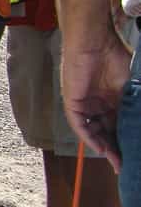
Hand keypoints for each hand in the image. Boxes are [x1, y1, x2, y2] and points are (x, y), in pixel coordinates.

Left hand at [61, 29, 131, 169]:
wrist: (94, 41)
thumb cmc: (115, 56)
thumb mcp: (131, 86)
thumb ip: (134, 105)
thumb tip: (139, 121)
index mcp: (113, 100)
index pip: (120, 126)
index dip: (127, 141)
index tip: (136, 156)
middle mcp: (98, 105)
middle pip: (108, 132)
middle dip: (117, 149)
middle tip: (127, 165)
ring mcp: (85, 104)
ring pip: (94, 131)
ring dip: (105, 147)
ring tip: (117, 162)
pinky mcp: (73, 102)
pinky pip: (80, 124)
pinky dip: (89, 137)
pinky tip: (101, 148)